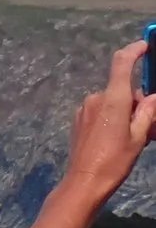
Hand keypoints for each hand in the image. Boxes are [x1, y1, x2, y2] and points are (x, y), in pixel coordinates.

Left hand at [57, 40, 155, 207]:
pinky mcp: (79, 120)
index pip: (122, 63)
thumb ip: (148, 112)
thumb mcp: (139, 136)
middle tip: (149, 125)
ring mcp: (84, 109)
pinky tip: (118, 138)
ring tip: (135, 136)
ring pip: (113, 102)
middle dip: (139, 102)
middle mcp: (95, 99)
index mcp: (112, 99)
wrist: (84, 182)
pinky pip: (101, 111)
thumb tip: (154, 97)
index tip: (145, 45)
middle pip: (123, 89)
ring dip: (126, 112)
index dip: (134, 50)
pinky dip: (114, 118)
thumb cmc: (114, 160)